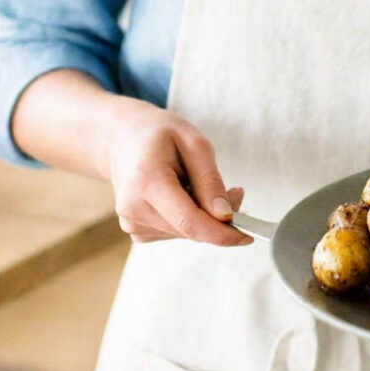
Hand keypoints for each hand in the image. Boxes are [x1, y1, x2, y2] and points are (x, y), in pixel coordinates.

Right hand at [105, 97, 252, 245]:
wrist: (122, 138)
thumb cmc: (160, 134)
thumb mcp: (194, 143)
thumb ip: (210, 181)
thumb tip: (225, 216)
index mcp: (147, 181)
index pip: (188, 221)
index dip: (221, 234)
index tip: (247, 236)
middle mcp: (133, 207)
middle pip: (189, 228)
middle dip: (219, 218)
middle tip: (234, 191)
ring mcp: (131, 221)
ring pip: (185, 232)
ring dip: (203, 216)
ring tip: (196, 182)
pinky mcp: (135, 229)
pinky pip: (174, 231)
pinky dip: (188, 218)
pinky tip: (181, 194)